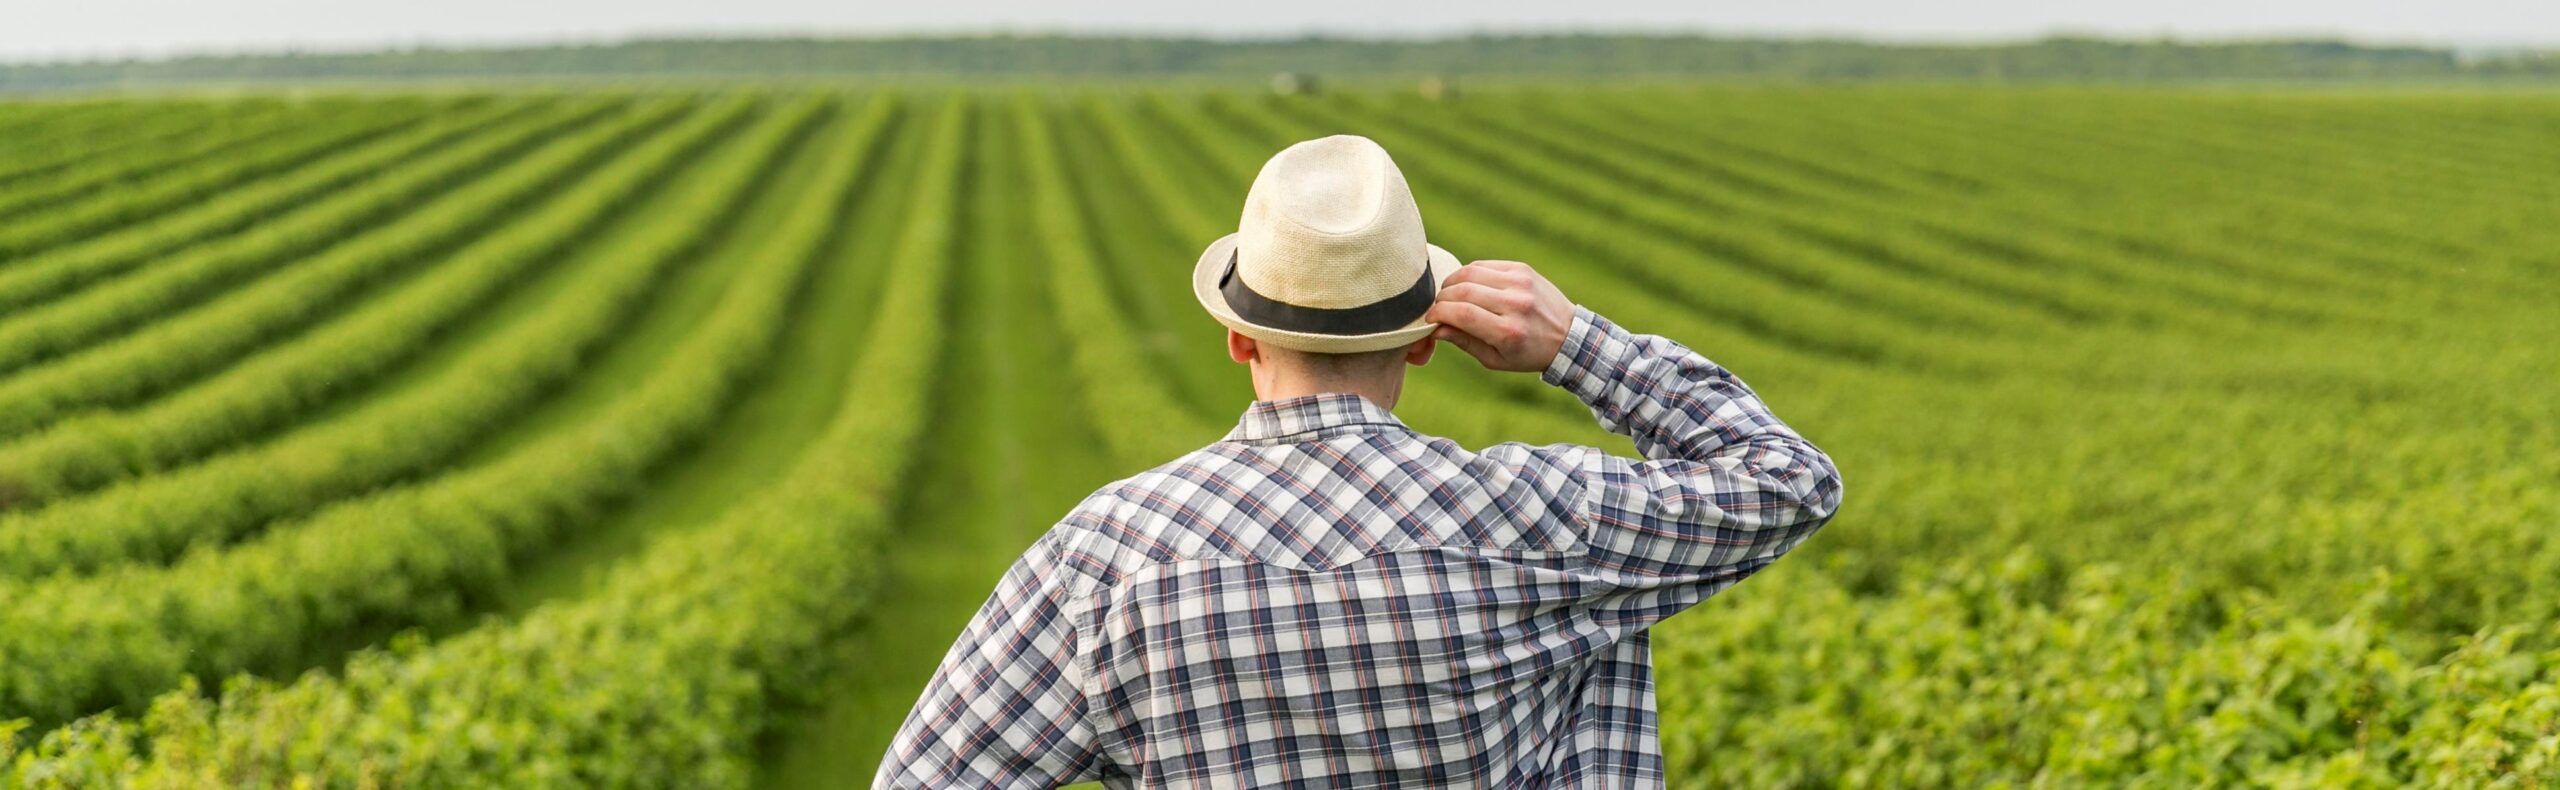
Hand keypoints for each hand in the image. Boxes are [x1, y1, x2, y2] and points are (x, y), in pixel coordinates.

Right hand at [1426, 259, 1573, 372]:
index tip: (1430, 319)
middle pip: (1463, 291)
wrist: (1568, 336)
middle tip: (1438, 308)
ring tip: (1449, 296)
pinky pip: (1484, 265)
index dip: (1438, 313)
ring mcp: (1520, 283)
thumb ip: (1464, 342)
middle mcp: (1515, 304)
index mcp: (1508, 332)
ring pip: (1470, 272)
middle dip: (1442, 299)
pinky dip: (1468, 274)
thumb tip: (1435, 328)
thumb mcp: (1495, 360)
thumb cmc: (1527, 353)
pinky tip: (1468, 286)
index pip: (1462, 314)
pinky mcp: (1522, 269)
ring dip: (1452, 283)